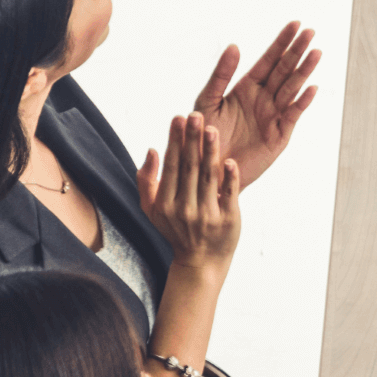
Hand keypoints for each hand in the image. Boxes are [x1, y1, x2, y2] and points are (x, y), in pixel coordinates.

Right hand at [138, 113, 240, 278]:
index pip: (171, 166)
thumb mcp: (151, 210)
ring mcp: (207, 215)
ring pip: (208, 178)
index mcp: (164, 204)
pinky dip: (230, 178)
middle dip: (192, 139)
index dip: (174, 141)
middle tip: (195, 115)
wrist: (201, 262)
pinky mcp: (228, 221)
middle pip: (189, 167)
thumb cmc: (176, 230)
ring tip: (211, 129)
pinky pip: (229, 195)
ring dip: (210, 151)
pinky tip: (229, 160)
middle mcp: (184, 209)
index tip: (177, 118)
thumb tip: (152, 149)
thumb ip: (146, 180)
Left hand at [192, 21, 320, 187]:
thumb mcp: (207, 101)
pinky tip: (312, 88)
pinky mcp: (279, 136)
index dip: (282, 42)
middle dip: (297, 51)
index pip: (268, 60)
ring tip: (316, 52)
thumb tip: (235, 46)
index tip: (295, 24)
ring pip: (292, 88)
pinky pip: (293, 115)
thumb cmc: (201, 136)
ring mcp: (273, 116)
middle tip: (311, 31)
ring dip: (304, 71)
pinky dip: (302, 101)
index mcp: (246, 87)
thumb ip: (220, 74)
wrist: (207, 169)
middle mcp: (263, 99)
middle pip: (284, 70)